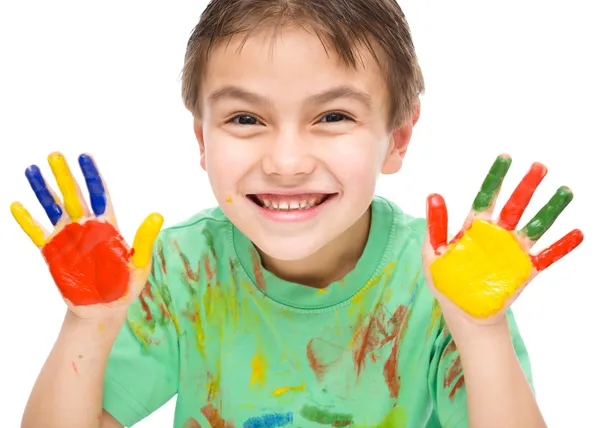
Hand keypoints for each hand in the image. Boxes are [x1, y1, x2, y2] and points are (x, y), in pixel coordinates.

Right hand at [11, 152, 162, 318]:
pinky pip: (36, 233)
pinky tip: (16, 204)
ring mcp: (67, 237)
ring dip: (43, 189)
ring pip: (52, 207)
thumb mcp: (139, 264)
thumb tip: (158, 215)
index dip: (92, 176)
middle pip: (74, 196)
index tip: (85, 156)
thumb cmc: (125, 285)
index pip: (99, 194)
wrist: (104, 309)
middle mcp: (86, 226)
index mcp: (108, 226)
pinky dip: (27, 220)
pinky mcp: (52, 252)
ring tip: (33, 169)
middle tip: (55, 154)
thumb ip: (144, 239)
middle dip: (64, 175)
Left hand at [422, 154, 582, 325]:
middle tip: (539, 166)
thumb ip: (435, 227)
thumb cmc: (446, 282)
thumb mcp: (432, 255)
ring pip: (535, 225)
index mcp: (474, 227)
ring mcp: (513, 251)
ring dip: (550, 209)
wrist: (464, 314)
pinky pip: (548, 256)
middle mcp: (497, 235)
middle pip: (514, 205)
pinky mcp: (525, 270)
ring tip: (565, 190)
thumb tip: (432, 196)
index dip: (495, 178)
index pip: (486, 197)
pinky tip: (578, 233)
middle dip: (526, 186)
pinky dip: (562, 246)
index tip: (505, 158)